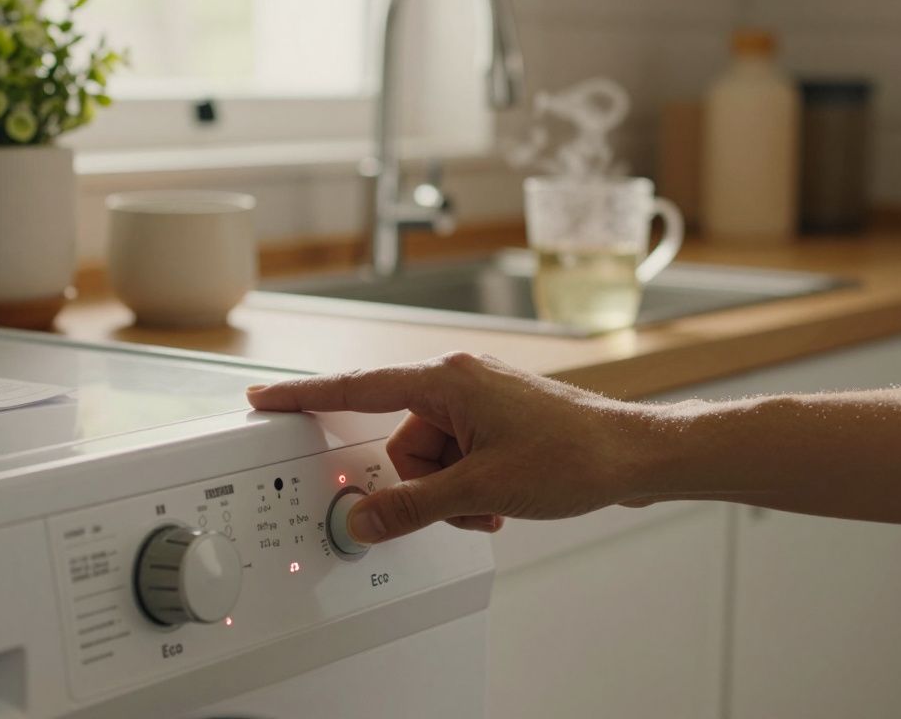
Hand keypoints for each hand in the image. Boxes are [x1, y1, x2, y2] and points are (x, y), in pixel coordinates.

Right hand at [246, 352, 655, 543]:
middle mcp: (458, 382)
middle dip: (423, 483)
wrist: (635, 455)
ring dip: (451, 491)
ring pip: (428, 458)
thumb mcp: (481, 490)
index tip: (265, 400)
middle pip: (398, 441)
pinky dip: (469, 486)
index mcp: (446, 380)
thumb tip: (363, 518)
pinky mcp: (496, 421)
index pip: (357, 388)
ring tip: (492, 502)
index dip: (304, 397)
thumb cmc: (574, 455)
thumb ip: (411, 507)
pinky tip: (501, 499)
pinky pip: (457, 457)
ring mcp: (480, 401)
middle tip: (462, 501)